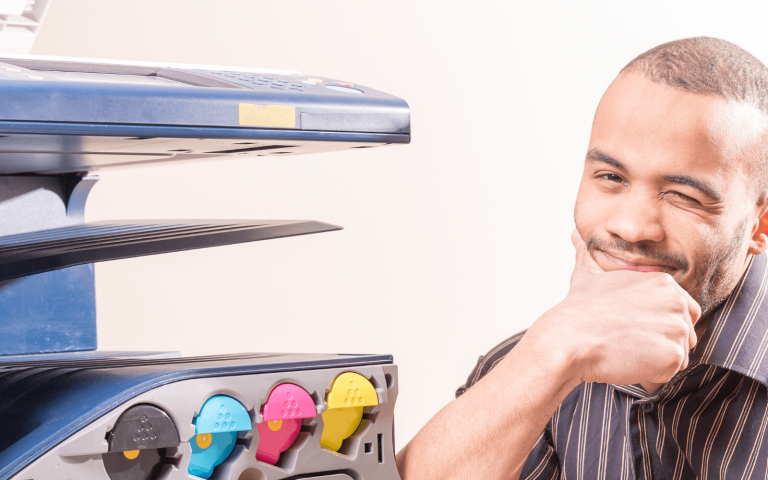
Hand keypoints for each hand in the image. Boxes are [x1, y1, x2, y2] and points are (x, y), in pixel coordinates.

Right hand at [527, 230, 700, 386]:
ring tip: (625, 349)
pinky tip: (628, 360)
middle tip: (629, 340)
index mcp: (664, 282)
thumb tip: (575, 235)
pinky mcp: (673, 355)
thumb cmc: (578, 309)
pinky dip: (651, 373)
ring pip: (678, 353)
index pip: (683, 310)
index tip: (637, 328)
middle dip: (661, 341)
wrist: (570, 338)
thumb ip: (587, 254)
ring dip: (654, 358)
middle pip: (684, 333)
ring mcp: (677, 329)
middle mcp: (677, 302)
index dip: (660, 323)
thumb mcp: (585, 274)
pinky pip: (671, 371)